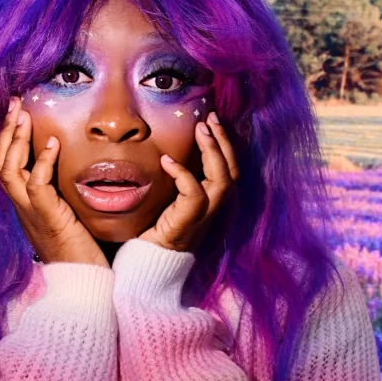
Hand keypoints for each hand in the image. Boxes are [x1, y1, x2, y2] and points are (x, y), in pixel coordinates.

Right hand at [0, 96, 109, 267]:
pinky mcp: (47, 218)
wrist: (84, 283)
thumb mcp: (69, 215)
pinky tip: (54, 142)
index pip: (5, 166)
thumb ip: (65, 193)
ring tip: (24, 114)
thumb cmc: (82, 252)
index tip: (17, 112)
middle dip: (5, 130)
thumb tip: (78, 166)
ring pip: (9, 170)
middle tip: (15, 102)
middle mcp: (21, 208)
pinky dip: (42, 161)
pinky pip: (36, 185)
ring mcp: (31, 213)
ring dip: (16, 140)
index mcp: (25, 206)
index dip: (7, 139)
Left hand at [139, 111, 239, 253]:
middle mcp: (212, 208)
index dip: (224, 145)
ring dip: (212, 152)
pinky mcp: (188, 221)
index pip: (228, 170)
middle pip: (231, 171)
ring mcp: (203, 215)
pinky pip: (193, 193)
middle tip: (210, 118)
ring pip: (221, 180)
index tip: (212, 122)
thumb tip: (164, 150)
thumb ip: (175, 180)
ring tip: (200, 130)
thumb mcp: (168, 199)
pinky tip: (167, 160)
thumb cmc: (155, 231)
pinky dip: (182, 174)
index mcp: (210, 201)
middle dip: (223, 141)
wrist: (149, 262)